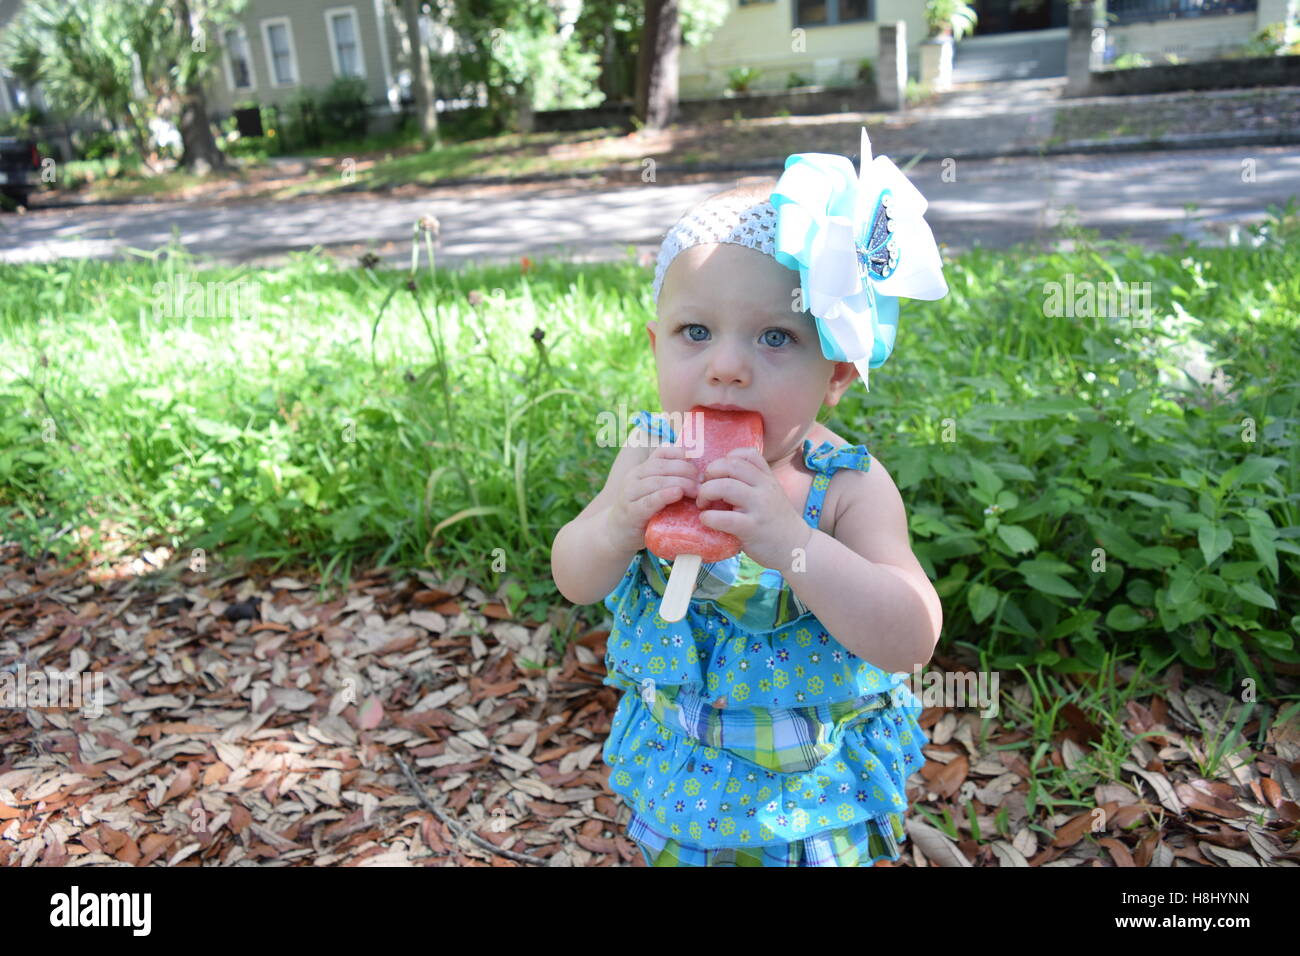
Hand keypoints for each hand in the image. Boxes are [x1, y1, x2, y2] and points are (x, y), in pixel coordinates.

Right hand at [604, 444, 699, 555]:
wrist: (616, 534)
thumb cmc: (643, 512)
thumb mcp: (654, 492)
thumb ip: (670, 481)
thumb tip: (698, 473)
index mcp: (641, 470)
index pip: (661, 453)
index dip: (679, 453)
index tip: (696, 460)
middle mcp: (633, 478)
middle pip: (662, 466)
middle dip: (685, 471)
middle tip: (702, 482)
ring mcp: (630, 495)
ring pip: (656, 481)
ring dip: (680, 483)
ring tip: (696, 490)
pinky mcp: (631, 513)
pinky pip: (648, 501)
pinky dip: (664, 495)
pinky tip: (677, 493)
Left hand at [695, 448, 812, 570]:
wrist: (797, 547)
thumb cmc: (776, 522)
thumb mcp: (770, 494)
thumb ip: (751, 483)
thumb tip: (717, 477)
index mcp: (767, 478)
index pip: (746, 454)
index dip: (725, 459)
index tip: (717, 475)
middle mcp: (765, 488)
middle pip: (731, 465)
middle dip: (710, 473)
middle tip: (703, 488)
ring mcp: (759, 507)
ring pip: (725, 486)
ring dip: (706, 493)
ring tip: (703, 504)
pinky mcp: (752, 528)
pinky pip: (725, 518)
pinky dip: (709, 517)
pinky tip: (707, 520)